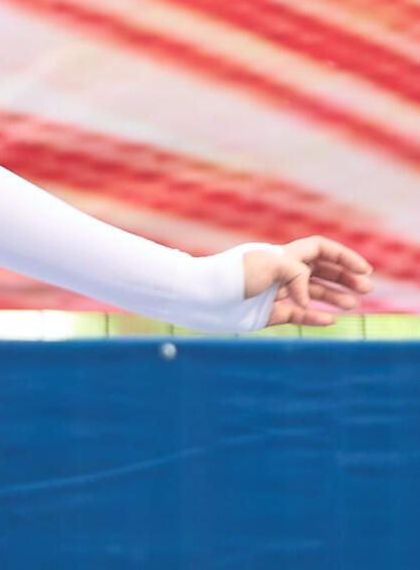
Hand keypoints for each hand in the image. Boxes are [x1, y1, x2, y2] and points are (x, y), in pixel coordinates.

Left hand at [241, 235, 371, 324]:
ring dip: (334, 297)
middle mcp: (282, 273)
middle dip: (344, 278)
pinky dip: (313, 317)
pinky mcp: (268, 314)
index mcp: (284, 255)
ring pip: (312, 294)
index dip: (343, 257)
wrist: (203, 296)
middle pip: (321, 271)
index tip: (363, 269)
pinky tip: (330, 320)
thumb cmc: (234, 275)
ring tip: (353, 304)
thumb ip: (298, 275)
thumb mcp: (271, 264)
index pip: (321, 250)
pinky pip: (297, 315)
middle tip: (365, 288)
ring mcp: (276, 293)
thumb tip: (308, 301)